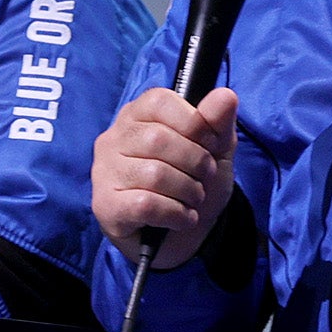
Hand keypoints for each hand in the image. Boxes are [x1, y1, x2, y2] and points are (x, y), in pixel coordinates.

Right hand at [92, 87, 238, 269]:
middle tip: (204, 178)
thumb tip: (226, 95)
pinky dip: (174, 214)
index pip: (160, 102)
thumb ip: (218, 122)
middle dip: (195, 162)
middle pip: (158, 139)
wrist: (185, 236)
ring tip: (193, 199)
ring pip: (154, 174)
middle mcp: (113, 139)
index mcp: (137, 115)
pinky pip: (145, 205)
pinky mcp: (105, 206)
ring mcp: (105, 173)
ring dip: (187, 191)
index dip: (194, 123)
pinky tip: (181, 218)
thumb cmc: (194, 183)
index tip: (208, 145)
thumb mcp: (216, 149)